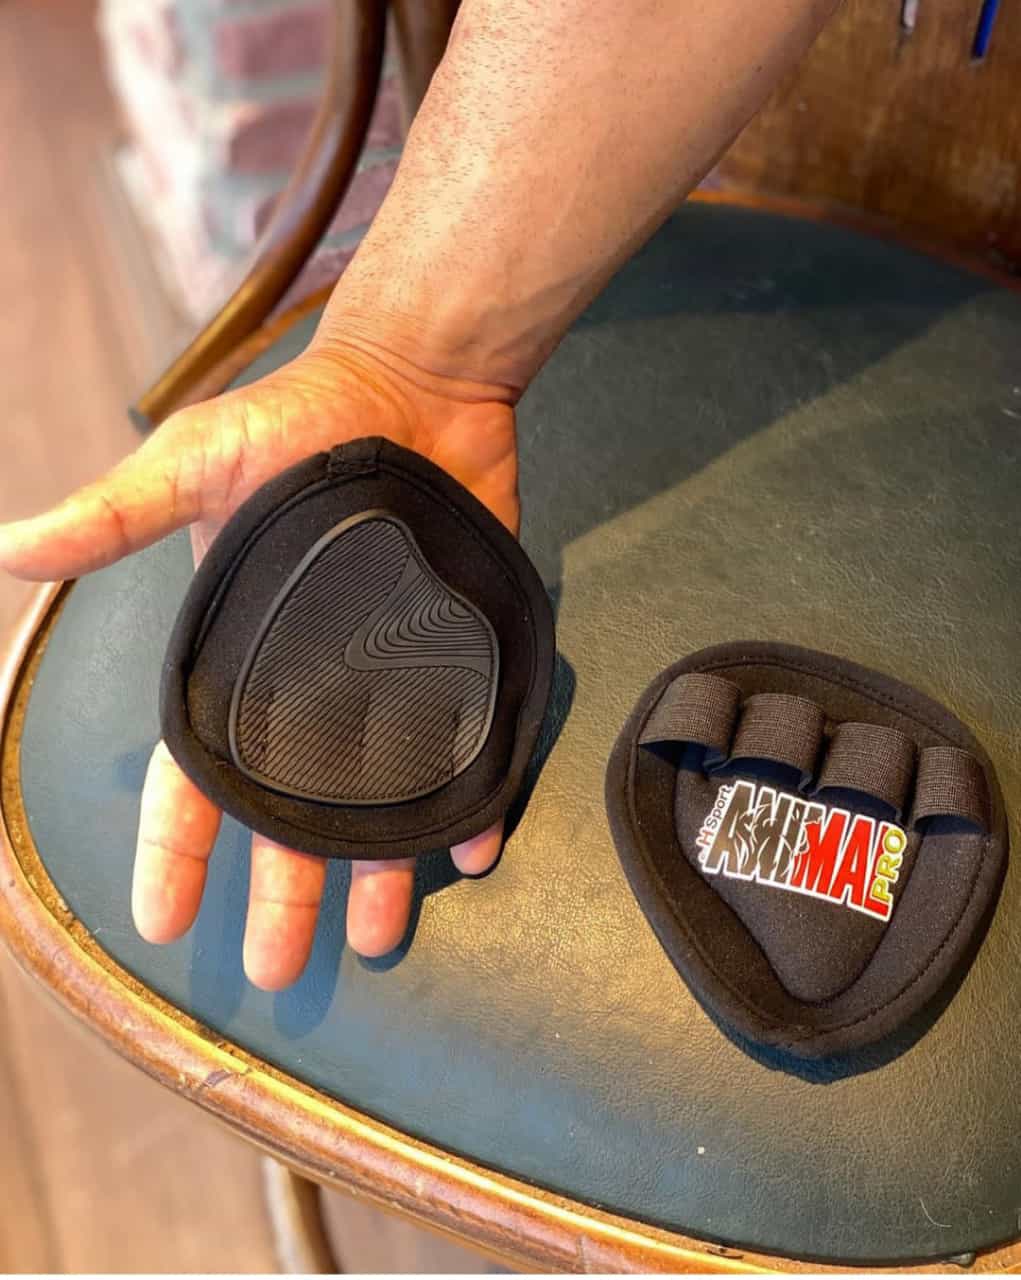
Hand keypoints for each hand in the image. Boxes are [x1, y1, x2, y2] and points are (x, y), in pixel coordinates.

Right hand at [0, 332, 518, 984]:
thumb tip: (9, 545)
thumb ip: (120, 516)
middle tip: (278, 972)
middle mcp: (309, 688)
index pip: (196, 774)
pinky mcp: (452, 660)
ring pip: (377, 799)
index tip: (163, 922)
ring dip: (378, 870)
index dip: (176, 848)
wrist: (415, 387)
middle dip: (280, 891)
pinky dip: (474, 798)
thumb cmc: (299, 422)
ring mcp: (383, 680)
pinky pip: (464, 748)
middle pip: (289, 811)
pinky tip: (477, 846)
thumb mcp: (198, 463)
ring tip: (379, 939)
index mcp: (239, 661)